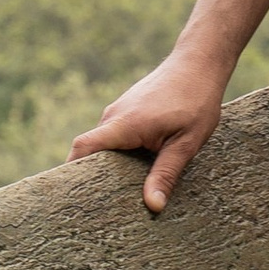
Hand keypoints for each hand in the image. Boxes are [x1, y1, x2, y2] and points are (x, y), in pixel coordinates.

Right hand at [70, 48, 229, 213]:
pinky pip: (116, 136)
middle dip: (92, 177)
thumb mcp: (186, 143)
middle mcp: (114, 116)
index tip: (70, 196)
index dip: (71, 172)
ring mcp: (119, 111)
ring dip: (111, 165)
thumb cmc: (196, 99)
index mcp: (124, 124)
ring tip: (122, 193)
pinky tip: (137, 169)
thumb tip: (152, 206)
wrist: (199, 62)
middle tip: (101, 207)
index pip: (82, 147)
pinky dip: (121, 153)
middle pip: (90, 151)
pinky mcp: (127, 110)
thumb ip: (166, 174)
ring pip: (106, 144)